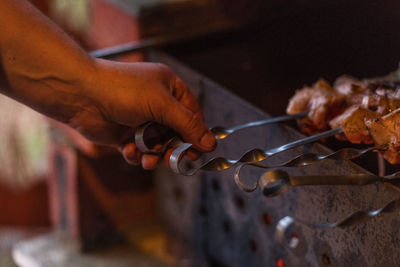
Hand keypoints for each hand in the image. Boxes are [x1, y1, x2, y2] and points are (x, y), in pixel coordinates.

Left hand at [68, 59, 215, 168]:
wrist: (81, 95)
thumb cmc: (122, 90)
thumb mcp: (162, 105)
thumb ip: (188, 125)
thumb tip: (210, 143)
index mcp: (169, 88)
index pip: (192, 114)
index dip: (196, 134)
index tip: (199, 152)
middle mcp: (156, 103)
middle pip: (176, 133)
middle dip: (173, 148)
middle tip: (172, 160)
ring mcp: (140, 119)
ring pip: (157, 145)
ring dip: (153, 155)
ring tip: (148, 160)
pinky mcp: (125, 134)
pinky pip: (139, 150)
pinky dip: (136, 154)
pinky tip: (129, 152)